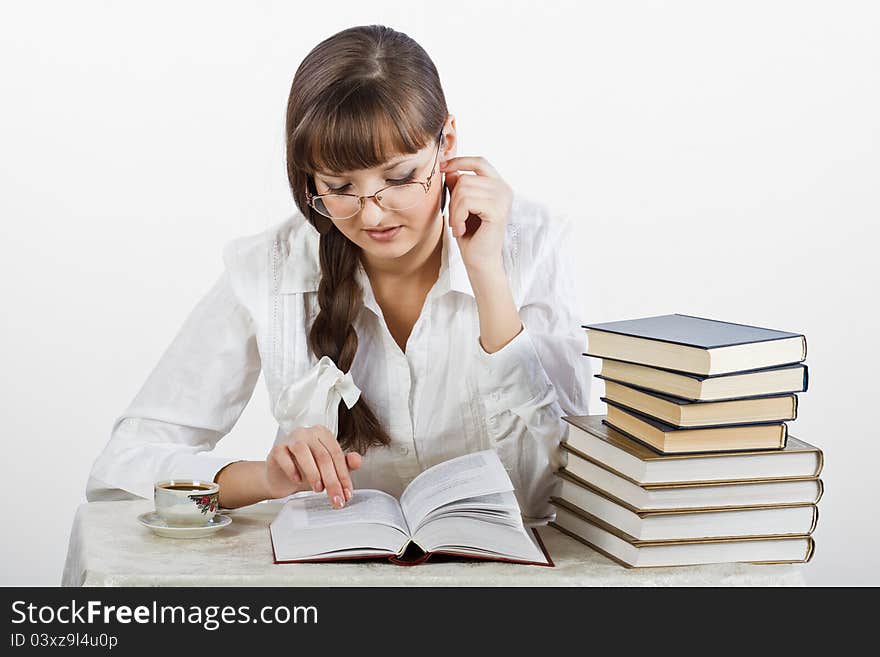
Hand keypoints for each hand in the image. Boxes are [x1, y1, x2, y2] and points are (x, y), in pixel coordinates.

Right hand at [264, 425, 362, 508]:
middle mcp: (308, 433)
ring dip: (313, 473)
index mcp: (323, 434)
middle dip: (332, 481)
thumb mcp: (328, 469)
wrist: (281, 478)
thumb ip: (344, 464)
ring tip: (318, 489)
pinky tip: (298, 481)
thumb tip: (356, 460)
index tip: (347, 494)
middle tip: (336, 498)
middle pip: (323, 456)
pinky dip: (292, 470)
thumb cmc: (306, 470)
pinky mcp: (277, 448)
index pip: (337, 455)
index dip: (343, 476)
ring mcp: (291, 438)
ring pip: (304, 452)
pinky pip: (284, 457)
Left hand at [440, 156, 512, 273]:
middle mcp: (504, 189)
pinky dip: (457, 217)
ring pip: (463, 190)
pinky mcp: (497, 211)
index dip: (459, 161)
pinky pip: (466, 202)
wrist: (479, 261)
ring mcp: (502, 199)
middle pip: (465, 178)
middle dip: (452, 198)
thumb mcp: (460, 206)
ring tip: (457, 225)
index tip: (441, 167)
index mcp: (498, 185)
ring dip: (454, 210)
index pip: (479, 161)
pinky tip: (460, 229)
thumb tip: (448, 168)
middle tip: (454, 219)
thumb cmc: (470, 235)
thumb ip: (458, 186)